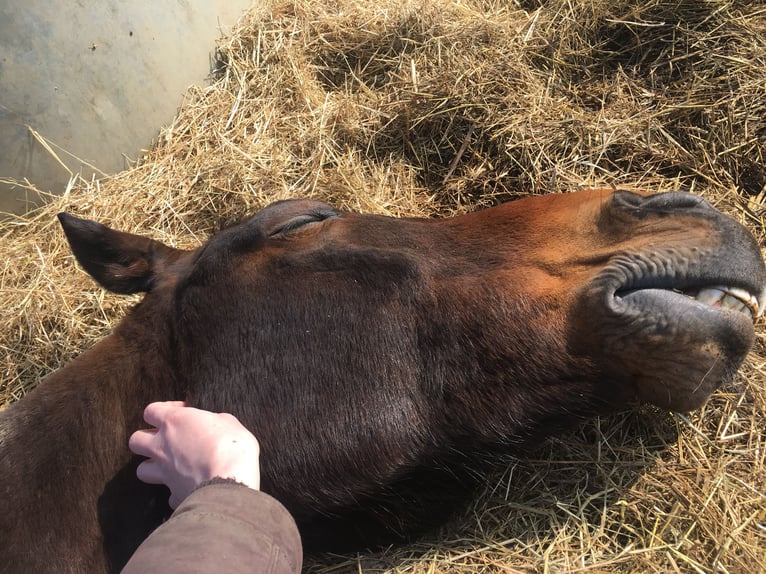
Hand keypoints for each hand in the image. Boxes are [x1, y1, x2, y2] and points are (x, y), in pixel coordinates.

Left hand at [129, 401, 260, 507]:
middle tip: (165, 439)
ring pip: (141, 470)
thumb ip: (214, 422)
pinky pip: (168, 493)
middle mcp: (162, 447)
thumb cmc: (232, 447)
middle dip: (147, 439)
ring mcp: (165, 473)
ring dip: (152, 467)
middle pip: (136, 440)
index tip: (181, 412)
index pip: (151, 410)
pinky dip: (175, 490)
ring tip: (167, 466)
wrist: (230, 483)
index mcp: (174, 422)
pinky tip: (187, 488)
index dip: (164, 410)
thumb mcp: (229, 422)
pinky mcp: (174, 495)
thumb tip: (213, 426)